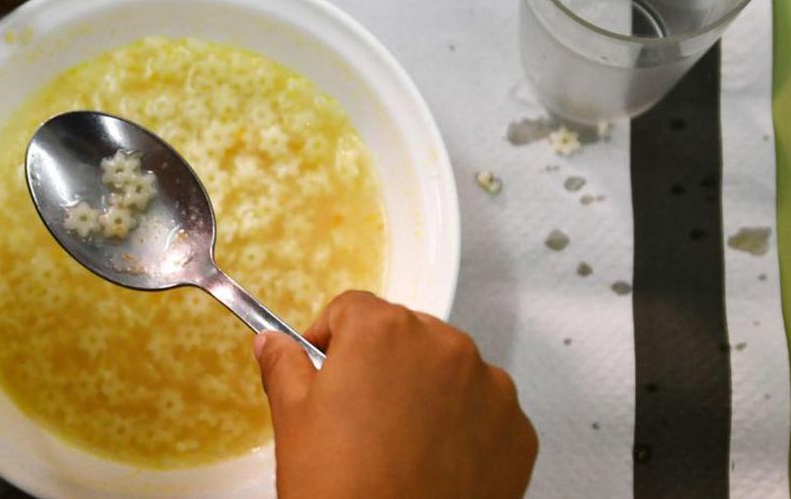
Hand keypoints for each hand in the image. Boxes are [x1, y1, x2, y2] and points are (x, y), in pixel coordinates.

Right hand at [254, 291, 537, 497]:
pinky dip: (462, 427)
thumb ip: (284, 366)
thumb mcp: (292, 421)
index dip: (329, 338)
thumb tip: (273, 346)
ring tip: (395, 443)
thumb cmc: (342, 491)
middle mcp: (444, 347)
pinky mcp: (517, 429)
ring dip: (424, 392)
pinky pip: (483, 410)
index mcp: (383, 332)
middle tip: (354, 414)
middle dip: (380, 364)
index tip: (320, 365)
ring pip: (447, 370)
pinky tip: (431, 461)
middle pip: (404, 335)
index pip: (351, 308)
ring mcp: (489, 388)